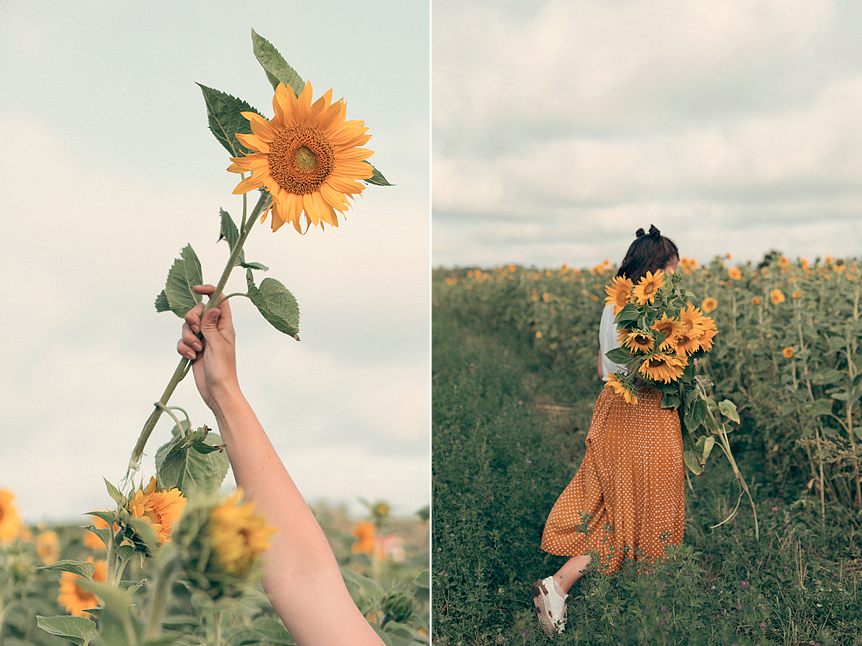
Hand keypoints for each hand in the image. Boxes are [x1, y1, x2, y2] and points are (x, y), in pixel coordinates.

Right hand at [177, 285, 240, 412]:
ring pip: (187, 327)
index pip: (219, 301)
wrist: (216, 392)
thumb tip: (212, 307)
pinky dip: (184, 348)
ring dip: (188, 338)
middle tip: (196, 331)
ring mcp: (203, 340)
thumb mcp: (217, 345)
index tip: (196, 289)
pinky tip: (191, 357)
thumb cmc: (223, 370)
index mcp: (225, 326)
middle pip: (198, 312)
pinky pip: (182, 341)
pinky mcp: (194, 350)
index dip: (209, 291)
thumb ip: (211, 325)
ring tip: (197, 350)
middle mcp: (214, 331)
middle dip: (191, 319)